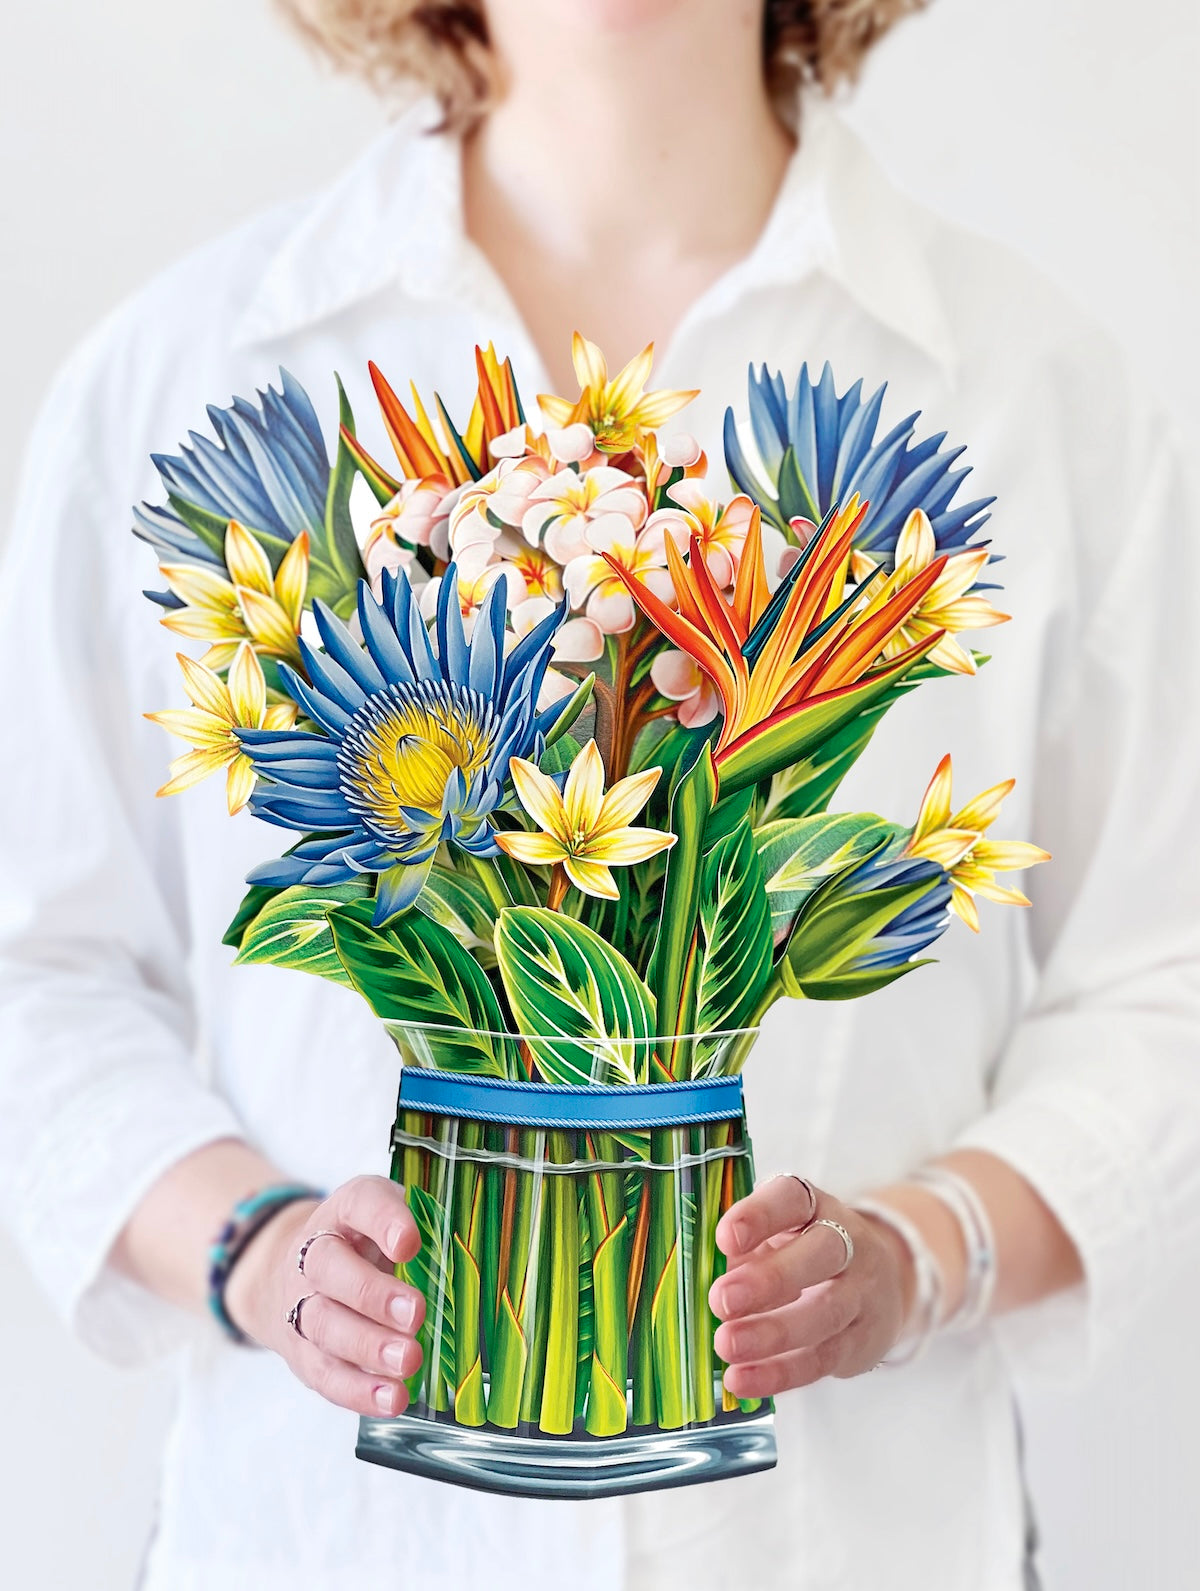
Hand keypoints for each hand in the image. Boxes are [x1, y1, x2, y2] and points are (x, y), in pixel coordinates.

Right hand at [224, 1176, 424, 1418]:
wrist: (297, 1273)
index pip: (360, 1203)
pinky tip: (392, 1398)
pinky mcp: (302, 1352)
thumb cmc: (366, 1243)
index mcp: (345, 1211)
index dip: (384, 1221)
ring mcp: (301, 1303)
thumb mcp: (392, 1218)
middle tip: (416, 1312)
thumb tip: (479, 1248)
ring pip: (325, 1324)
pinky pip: (324, 1373)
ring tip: (408, 1361)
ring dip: (368, 1346)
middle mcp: (314, 1253)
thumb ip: (428, 1226)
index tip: (410, 1243)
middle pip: (330, 1269)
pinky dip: (358, 1390)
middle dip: (373, 1294)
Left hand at [708, 1176, 914, 1398]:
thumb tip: (694, 1277)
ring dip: (772, 1332)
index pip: (793, 1198)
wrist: (879, 1284)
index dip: (759, 1215)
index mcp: (814, 1206)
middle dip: (769, 1279)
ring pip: (824, 1312)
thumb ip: (741, 1251)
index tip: (724, 1238)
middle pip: (820, 1253)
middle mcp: (848, 1242)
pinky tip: (743, 1378)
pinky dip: (780, 1372)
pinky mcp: (863, 1340)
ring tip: (726, 1344)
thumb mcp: (775, 1236)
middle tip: (721, 1300)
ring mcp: (862, 1292)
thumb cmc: (802, 1253)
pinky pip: (822, 1358)